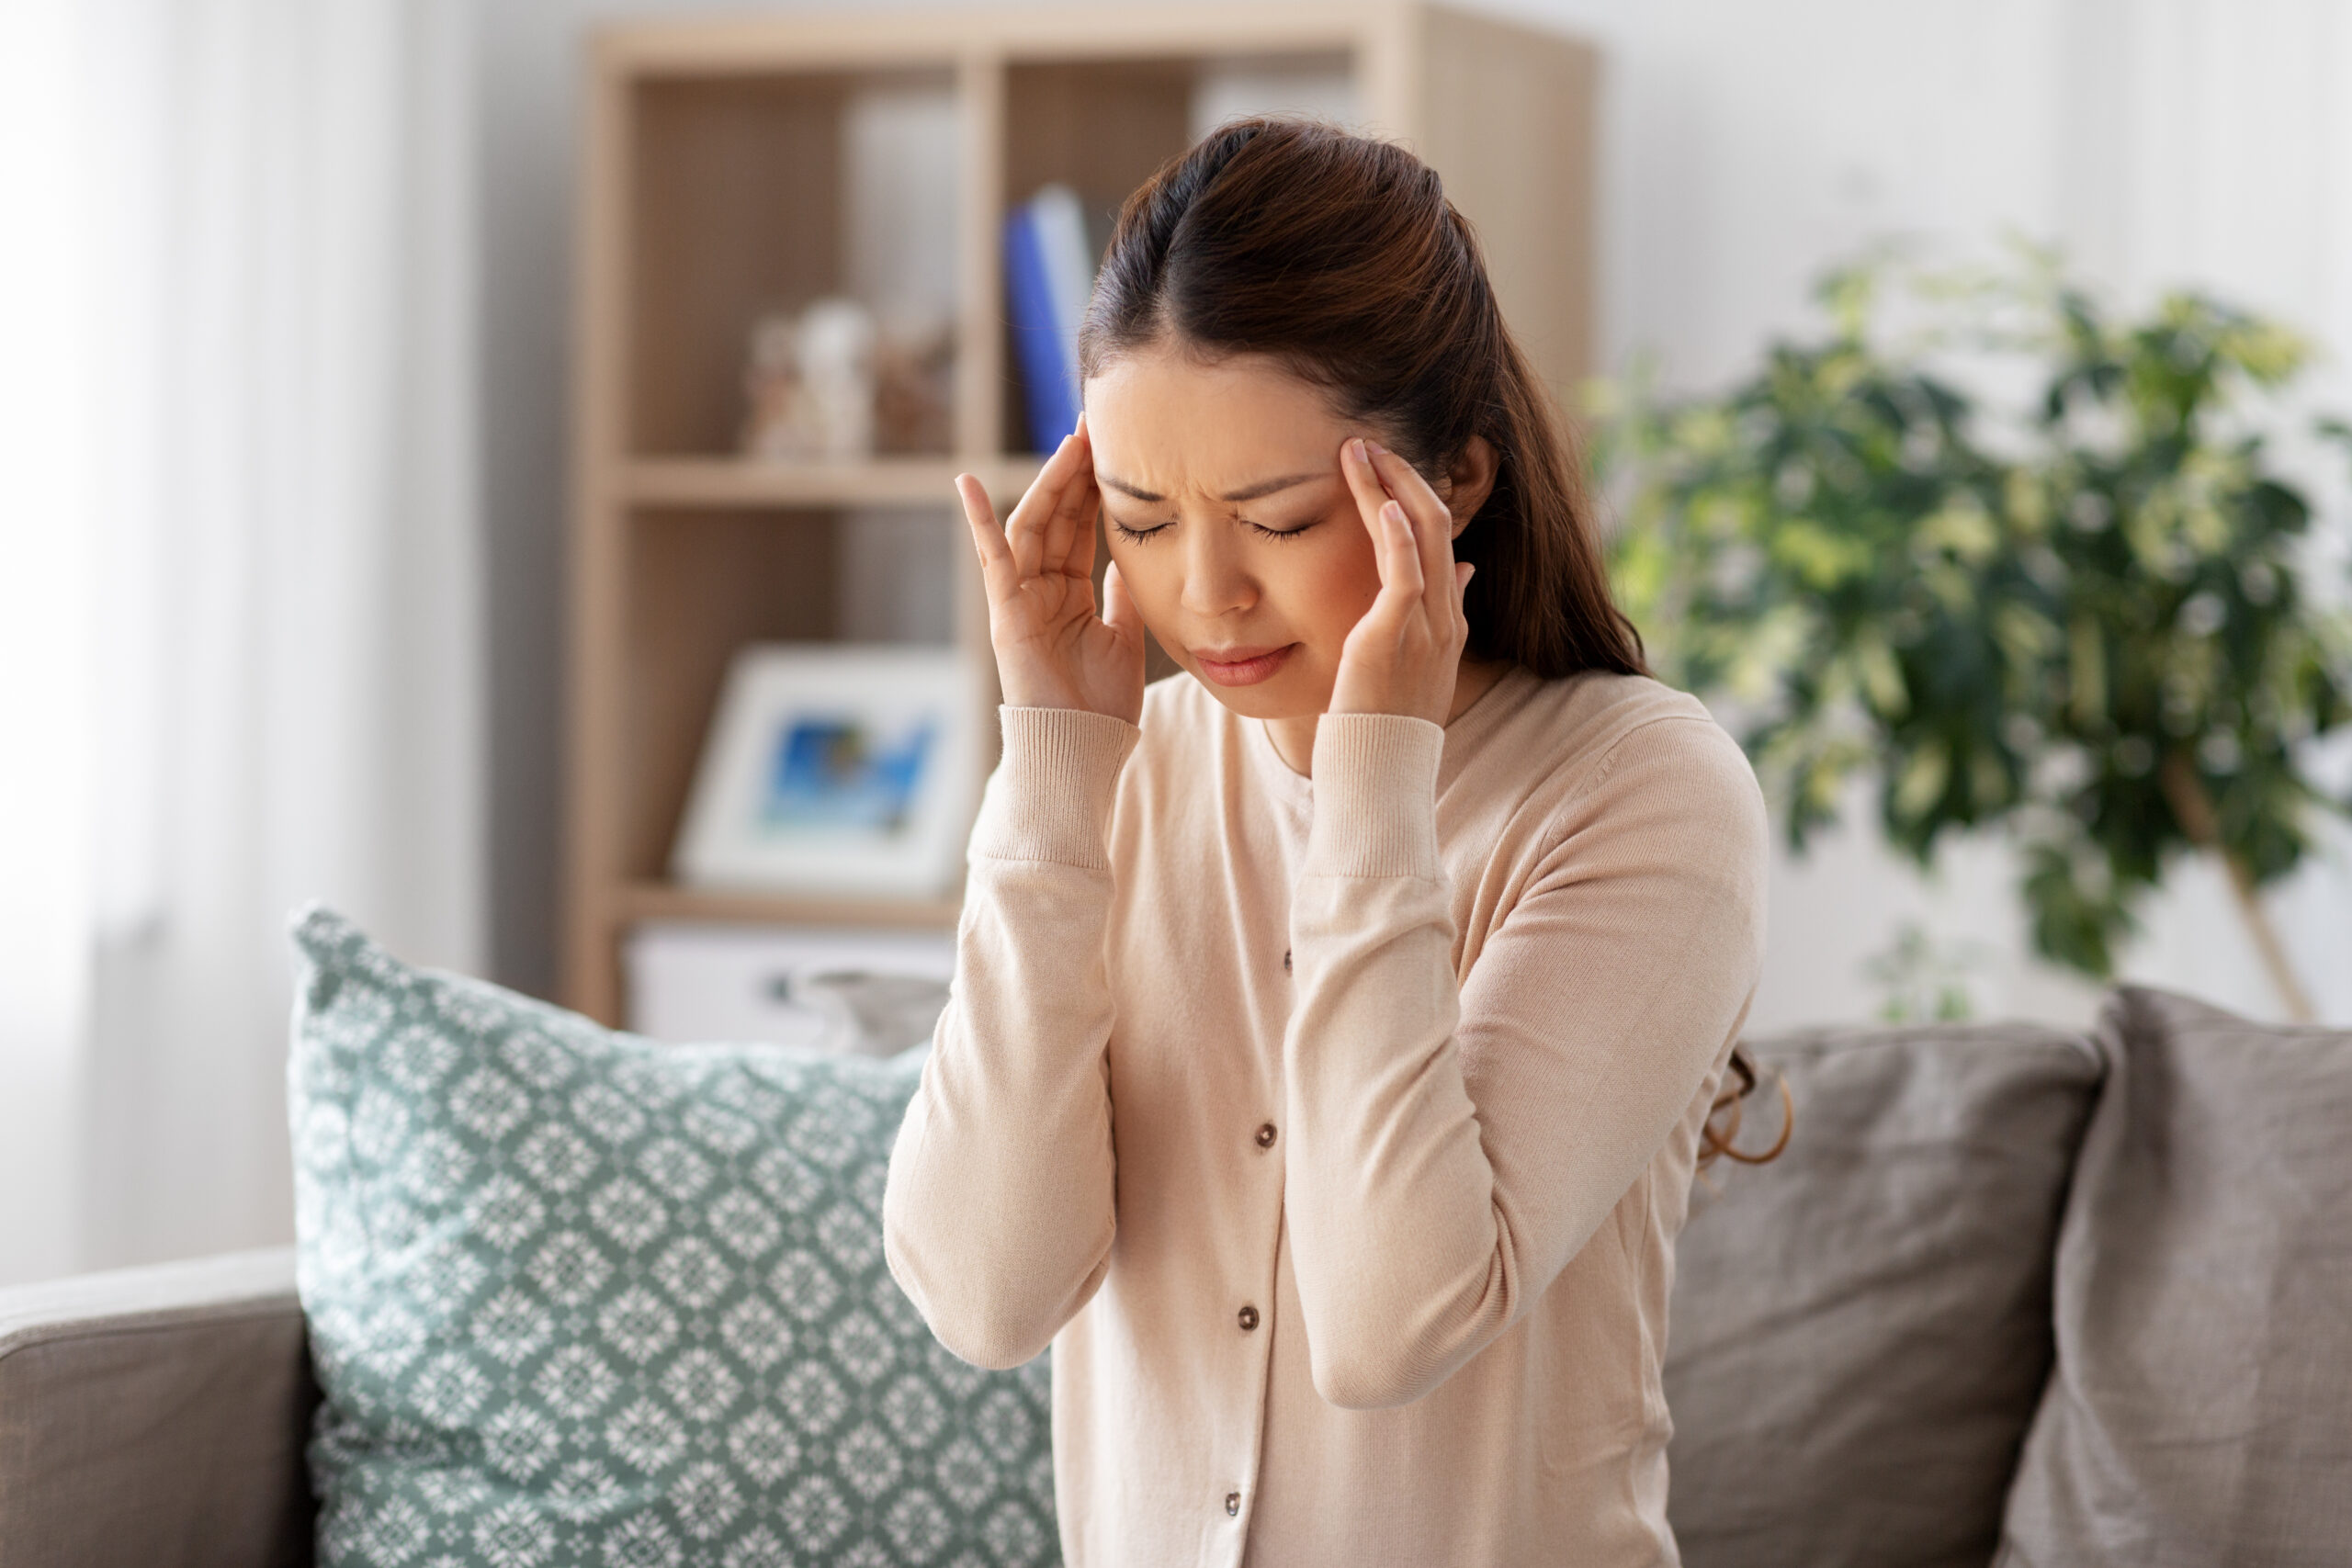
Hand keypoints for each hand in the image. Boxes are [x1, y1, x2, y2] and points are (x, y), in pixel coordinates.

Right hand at [957, 414, 1145, 723]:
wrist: (1084, 748)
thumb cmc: (1103, 704)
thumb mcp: (1125, 636)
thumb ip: (1122, 594)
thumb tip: (1129, 558)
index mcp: (1070, 594)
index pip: (1081, 528)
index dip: (1094, 489)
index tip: (1113, 449)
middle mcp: (1041, 589)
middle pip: (1057, 517)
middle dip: (1075, 472)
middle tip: (1095, 426)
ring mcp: (1020, 598)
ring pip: (1033, 526)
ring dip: (1050, 482)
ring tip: (1072, 442)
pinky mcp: (1006, 611)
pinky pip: (992, 559)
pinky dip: (978, 520)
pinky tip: (965, 480)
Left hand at [1329, 435, 1474, 722]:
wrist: (1378, 775)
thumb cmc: (1385, 727)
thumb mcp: (1420, 666)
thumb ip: (1443, 614)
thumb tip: (1464, 569)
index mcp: (1448, 622)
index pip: (1440, 540)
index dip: (1415, 495)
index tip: (1383, 465)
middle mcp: (1444, 618)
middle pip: (1437, 525)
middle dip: (1403, 475)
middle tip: (1367, 441)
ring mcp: (1423, 627)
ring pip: (1421, 537)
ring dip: (1389, 487)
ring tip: (1356, 451)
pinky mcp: (1392, 637)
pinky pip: (1404, 576)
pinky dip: (1396, 535)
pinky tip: (1384, 503)